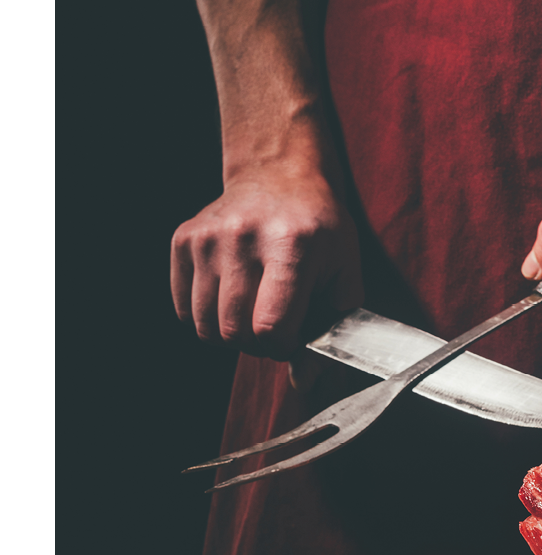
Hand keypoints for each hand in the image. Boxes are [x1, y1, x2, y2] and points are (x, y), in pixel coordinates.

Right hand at [170, 163, 363, 359]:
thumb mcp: (345, 269)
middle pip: (234, 331)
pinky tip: (229, 299)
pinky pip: (183, 309)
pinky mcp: (184, 240)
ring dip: (230, 335)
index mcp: (291, 245)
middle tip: (273, 328)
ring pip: (205, 325)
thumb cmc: (318, 228)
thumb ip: (335, 325)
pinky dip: (205, 317)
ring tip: (252, 314)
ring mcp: (208, 238)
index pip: (271, 327)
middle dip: (256, 345)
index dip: (283, 346)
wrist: (278, 175)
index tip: (293, 337)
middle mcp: (243, 238)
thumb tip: (306, 379)